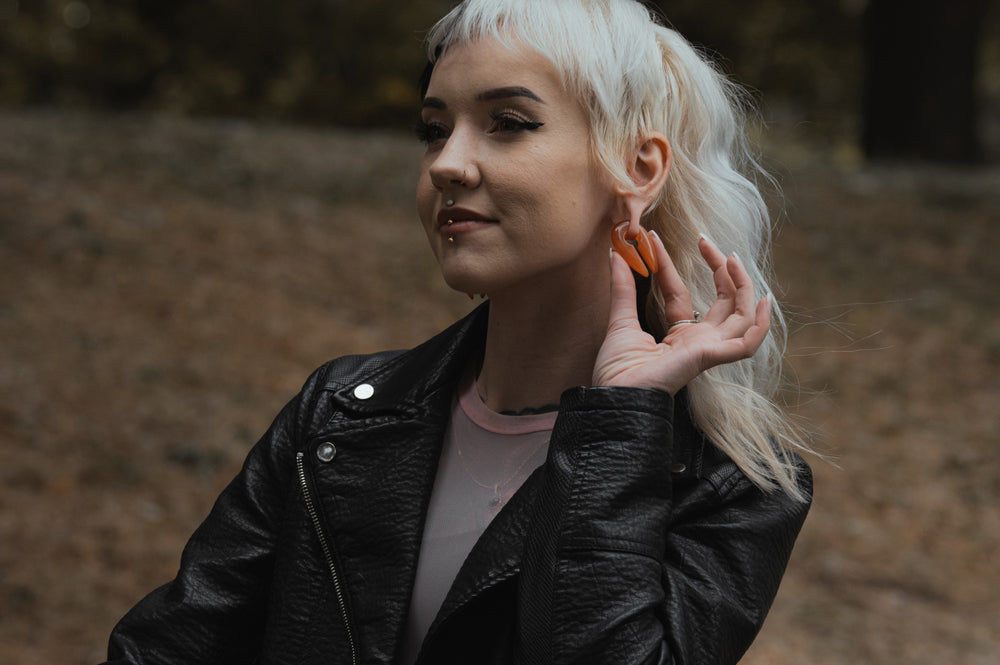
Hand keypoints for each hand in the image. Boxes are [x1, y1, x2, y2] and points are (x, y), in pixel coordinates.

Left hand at [592, 233, 771, 394]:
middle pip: (722, 300)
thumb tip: (616, 252)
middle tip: (706, 240)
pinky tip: (763, 301)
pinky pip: (746, 344)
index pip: (680, 292)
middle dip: (719, 268)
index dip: (668, 265)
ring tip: (731, 258)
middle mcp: (697, 341)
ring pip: (741, 315)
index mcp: (678, 336)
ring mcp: (707, 349)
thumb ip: (622, 287)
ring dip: (742, 285)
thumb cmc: (616, 371)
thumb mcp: (620, 320)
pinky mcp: (710, 357)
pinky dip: (760, 325)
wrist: (614, 395)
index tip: (653, 239)